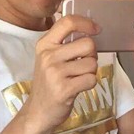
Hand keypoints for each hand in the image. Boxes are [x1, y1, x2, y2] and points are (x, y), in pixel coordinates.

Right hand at [23, 15, 99, 132]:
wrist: (37, 111)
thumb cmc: (48, 82)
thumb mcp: (49, 57)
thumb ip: (64, 43)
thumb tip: (90, 29)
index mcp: (44, 44)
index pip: (68, 22)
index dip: (86, 23)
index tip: (96, 29)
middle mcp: (48, 56)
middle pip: (88, 44)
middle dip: (92, 55)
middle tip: (83, 64)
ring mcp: (55, 73)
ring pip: (92, 63)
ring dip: (91, 71)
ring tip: (78, 78)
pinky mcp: (64, 89)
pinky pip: (91, 79)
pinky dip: (90, 84)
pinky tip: (79, 87)